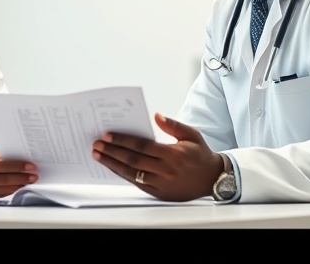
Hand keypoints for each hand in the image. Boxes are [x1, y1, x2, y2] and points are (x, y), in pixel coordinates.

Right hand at [0, 147, 37, 198]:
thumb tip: (14, 155)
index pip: (3, 166)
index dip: (18, 166)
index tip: (30, 166)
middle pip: (6, 180)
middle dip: (22, 178)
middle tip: (33, 176)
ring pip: (4, 190)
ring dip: (18, 186)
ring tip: (28, 181)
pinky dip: (10, 191)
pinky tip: (17, 187)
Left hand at [91, 112, 223, 201]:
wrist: (213, 179)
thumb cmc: (201, 155)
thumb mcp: (191, 135)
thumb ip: (172, 125)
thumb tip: (156, 116)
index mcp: (173, 154)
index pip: (142, 146)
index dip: (123, 140)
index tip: (108, 135)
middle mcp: (165, 170)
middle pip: (133, 160)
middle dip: (112, 151)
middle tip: (96, 145)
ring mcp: (161, 184)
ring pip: (131, 174)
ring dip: (112, 164)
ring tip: (98, 156)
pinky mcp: (159, 193)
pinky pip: (137, 184)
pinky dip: (123, 175)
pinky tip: (113, 168)